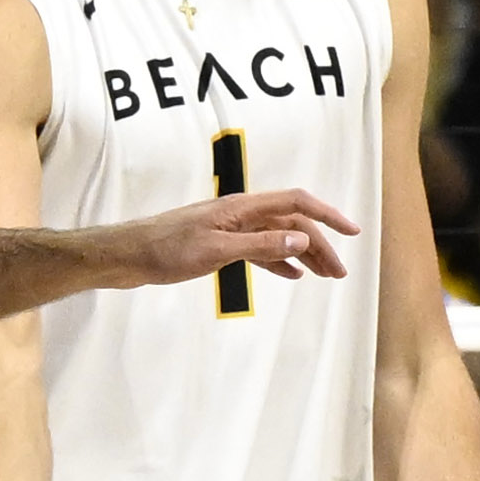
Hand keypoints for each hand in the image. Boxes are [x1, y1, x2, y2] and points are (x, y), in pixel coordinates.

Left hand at [109, 187, 357, 287]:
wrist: (127, 255)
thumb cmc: (165, 250)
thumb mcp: (216, 251)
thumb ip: (260, 246)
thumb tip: (301, 241)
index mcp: (242, 208)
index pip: (296, 203)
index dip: (327, 215)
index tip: (352, 232)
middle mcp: (240, 213)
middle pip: (290, 224)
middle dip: (319, 245)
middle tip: (339, 274)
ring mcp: (229, 228)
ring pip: (277, 238)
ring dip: (302, 255)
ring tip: (324, 276)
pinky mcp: (218, 243)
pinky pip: (259, 250)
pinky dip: (278, 261)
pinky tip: (291, 276)